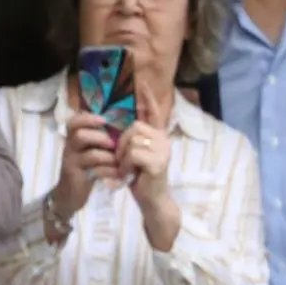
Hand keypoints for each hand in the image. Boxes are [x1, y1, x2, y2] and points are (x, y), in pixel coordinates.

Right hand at [51, 111, 116, 219]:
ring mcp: (72, 163)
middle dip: (99, 137)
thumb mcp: (88, 151)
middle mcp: (69, 148)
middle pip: (80, 135)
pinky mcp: (78, 177)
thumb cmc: (83, 169)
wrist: (69, 195)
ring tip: (116, 160)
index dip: (88, 118)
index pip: (74, 122)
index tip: (104, 120)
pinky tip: (117, 173)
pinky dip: (109, 170)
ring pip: (89, 154)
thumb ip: (98, 140)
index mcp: (72, 139)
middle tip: (113, 143)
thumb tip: (122, 127)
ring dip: (107, 155)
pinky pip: (95, 171)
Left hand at [118, 83, 171, 210]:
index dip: (148, 98)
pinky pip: (133, 153)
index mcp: (159, 136)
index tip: (141, 83)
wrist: (152, 201)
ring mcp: (163, 150)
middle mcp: (164, 140)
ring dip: (123, 156)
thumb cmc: (141, 178)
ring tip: (125, 169)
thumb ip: (132, 140)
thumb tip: (121, 123)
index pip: (154, 112)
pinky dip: (125, 164)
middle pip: (135, 127)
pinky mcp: (158, 162)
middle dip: (122, 142)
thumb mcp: (135, 156)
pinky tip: (128, 174)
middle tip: (121, 160)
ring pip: (133, 139)